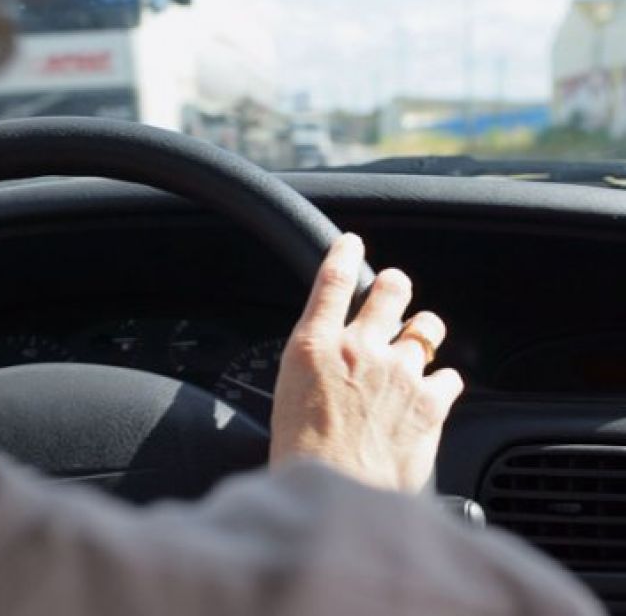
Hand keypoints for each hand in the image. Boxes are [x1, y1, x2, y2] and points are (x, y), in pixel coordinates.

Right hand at [270, 233, 462, 492]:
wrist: (338, 498)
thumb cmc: (303, 456)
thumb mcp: (291, 395)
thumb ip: (316, 362)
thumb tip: (332, 351)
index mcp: (317, 346)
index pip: (333, 279)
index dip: (343, 252)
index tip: (351, 243)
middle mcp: (362, 349)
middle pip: (392, 288)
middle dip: (395, 285)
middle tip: (394, 292)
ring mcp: (400, 373)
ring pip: (428, 327)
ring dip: (422, 333)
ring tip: (417, 347)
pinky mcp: (430, 402)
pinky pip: (450, 376)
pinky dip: (441, 383)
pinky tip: (429, 395)